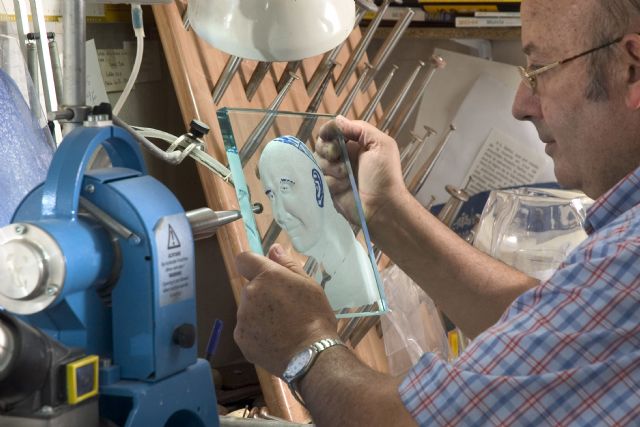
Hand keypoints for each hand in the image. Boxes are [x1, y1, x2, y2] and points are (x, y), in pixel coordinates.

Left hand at [234, 244, 338, 376]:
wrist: (311, 355)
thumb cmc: (315, 316)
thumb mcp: (309, 285)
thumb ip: (288, 264)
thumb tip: (273, 248)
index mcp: (266, 276)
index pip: (244, 259)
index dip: (252, 264)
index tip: (264, 274)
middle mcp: (250, 294)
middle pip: (250, 288)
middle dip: (263, 294)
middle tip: (286, 308)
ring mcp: (242, 317)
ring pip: (248, 309)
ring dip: (260, 314)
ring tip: (283, 328)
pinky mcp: (241, 338)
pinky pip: (247, 329)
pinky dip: (257, 333)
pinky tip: (276, 340)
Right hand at [315, 115, 406, 224]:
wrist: (381, 208)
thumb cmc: (384, 176)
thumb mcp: (381, 145)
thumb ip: (360, 129)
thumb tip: (338, 120)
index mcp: (356, 143)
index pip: (335, 130)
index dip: (329, 131)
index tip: (328, 135)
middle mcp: (344, 156)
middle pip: (322, 144)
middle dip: (327, 149)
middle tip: (337, 156)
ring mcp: (335, 172)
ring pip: (319, 161)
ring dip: (331, 167)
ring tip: (345, 176)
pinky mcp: (329, 187)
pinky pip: (319, 179)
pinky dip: (330, 182)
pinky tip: (342, 187)